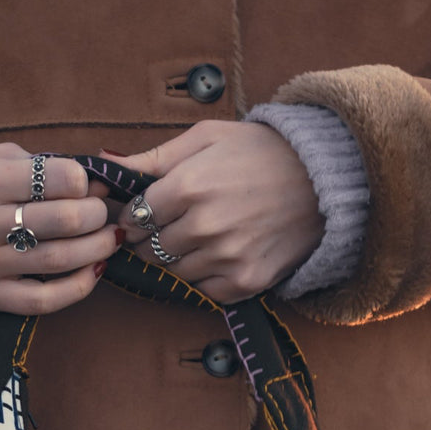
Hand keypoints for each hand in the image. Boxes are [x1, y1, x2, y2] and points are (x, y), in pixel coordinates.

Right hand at [0, 144, 121, 315]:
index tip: (86, 182)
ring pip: (59, 260)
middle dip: (96, 214)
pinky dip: (76, 289)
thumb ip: (35, 166)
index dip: (82, 180)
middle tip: (103, 211)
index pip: (56, 179)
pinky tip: (92, 272)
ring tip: (109, 238)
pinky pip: (41, 301)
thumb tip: (90, 182)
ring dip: (97, 248)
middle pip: (65, 221)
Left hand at [110, 121, 323, 303]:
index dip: (134, 216)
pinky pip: (204, 291)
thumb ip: (155, 157)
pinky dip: (205, 278)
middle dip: (151, 239)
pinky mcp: (246, 282)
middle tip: (170, 226)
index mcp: (188, 186)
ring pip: (174, 272)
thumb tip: (107, 163)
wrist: (323, 180)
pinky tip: (219, 256)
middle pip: (150, 249)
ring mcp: (226, 258)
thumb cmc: (262, 152)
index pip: (134, 217)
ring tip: (200, 238)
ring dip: (178, 259)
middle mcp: (204, 226)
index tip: (144, 214)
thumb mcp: (207, 138)